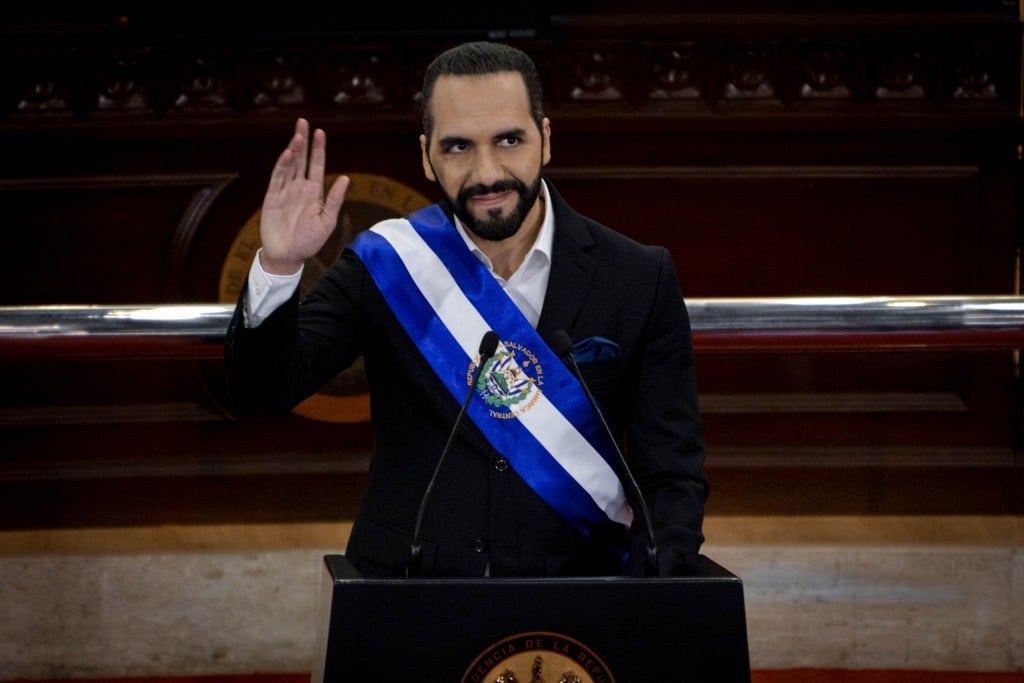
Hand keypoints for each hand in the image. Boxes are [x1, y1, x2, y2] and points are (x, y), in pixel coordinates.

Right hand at [259, 118, 349, 274]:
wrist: (288, 256)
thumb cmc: (309, 241)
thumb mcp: (327, 220)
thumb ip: (335, 199)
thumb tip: (345, 178)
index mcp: (314, 192)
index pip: (316, 165)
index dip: (318, 149)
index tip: (320, 132)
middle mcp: (299, 188)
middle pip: (301, 159)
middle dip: (303, 141)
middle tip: (303, 122)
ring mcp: (285, 191)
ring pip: (290, 165)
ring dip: (294, 149)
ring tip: (298, 134)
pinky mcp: (273, 197)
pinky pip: (278, 177)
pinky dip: (282, 165)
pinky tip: (288, 154)